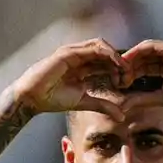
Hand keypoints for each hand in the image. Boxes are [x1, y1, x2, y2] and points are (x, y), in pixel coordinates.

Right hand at [9, 38, 128, 116]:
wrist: (32, 98)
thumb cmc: (53, 99)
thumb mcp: (84, 102)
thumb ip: (102, 105)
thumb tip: (122, 115)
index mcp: (84, 67)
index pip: (106, 63)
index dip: (119, 70)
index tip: (127, 84)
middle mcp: (80, 57)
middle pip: (106, 53)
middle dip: (121, 63)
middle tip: (129, 77)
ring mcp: (74, 52)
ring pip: (102, 46)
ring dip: (116, 57)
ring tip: (125, 70)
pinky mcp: (69, 52)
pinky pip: (93, 47)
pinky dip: (107, 54)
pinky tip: (116, 64)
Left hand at [119, 40, 162, 112]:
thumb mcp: (160, 98)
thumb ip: (143, 99)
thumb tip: (123, 105)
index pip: (143, 66)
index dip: (129, 72)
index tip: (116, 80)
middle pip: (142, 56)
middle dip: (127, 63)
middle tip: (113, 72)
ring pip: (146, 49)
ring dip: (132, 56)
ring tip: (119, 66)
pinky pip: (155, 47)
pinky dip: (141, 51)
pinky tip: (130, 59)